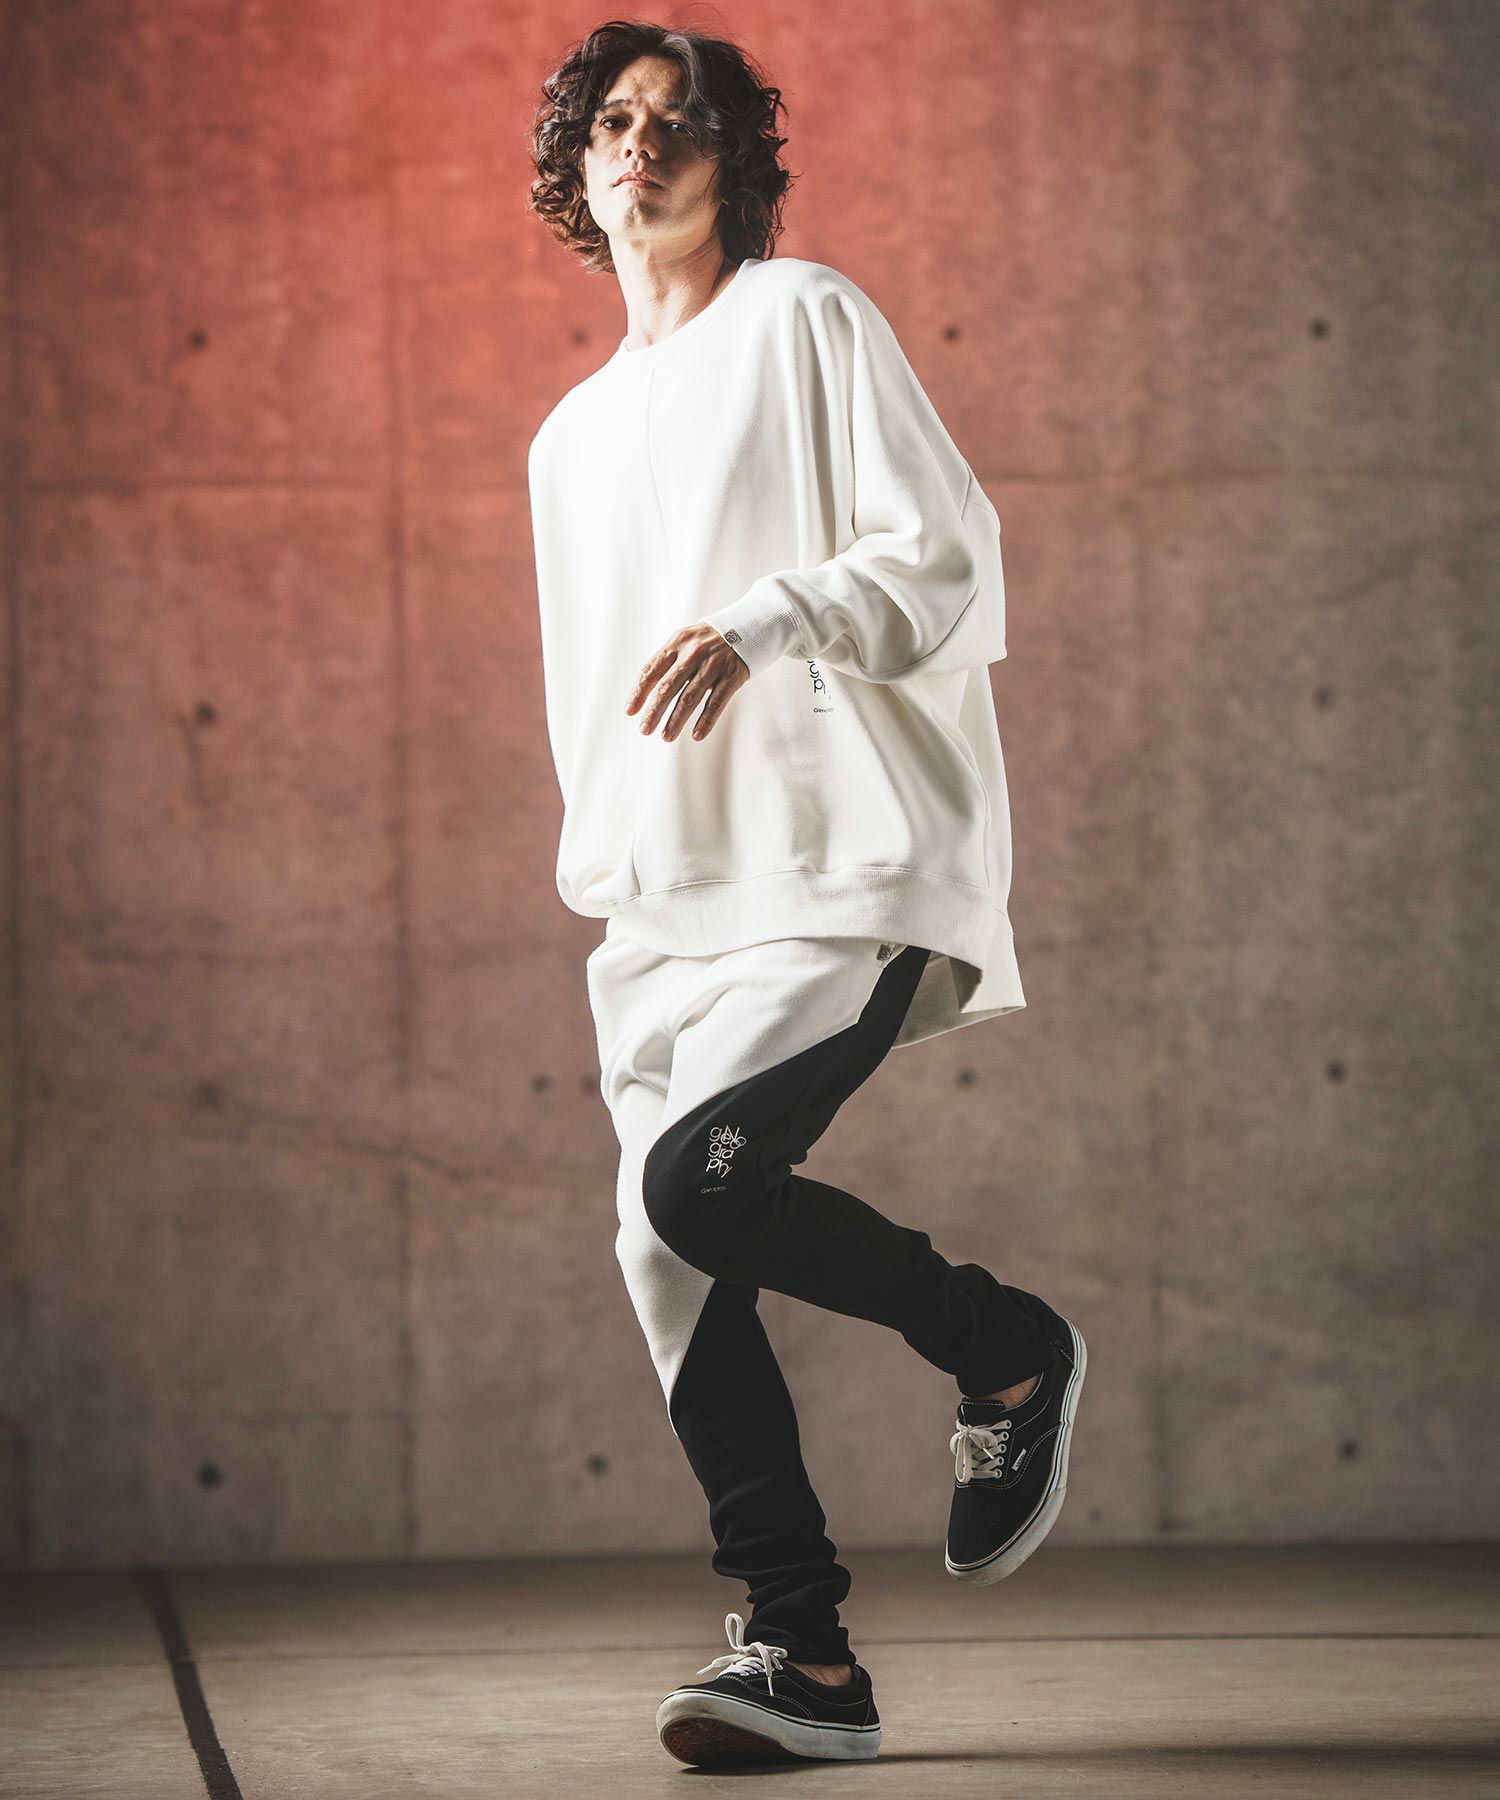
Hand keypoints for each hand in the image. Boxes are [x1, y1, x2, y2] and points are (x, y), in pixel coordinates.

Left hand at [626, 622, 748, 742]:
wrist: (748, 627)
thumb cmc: (709, 640)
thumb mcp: (685, 640)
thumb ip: (667, 661)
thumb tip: (644, 692)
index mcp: (676, 643)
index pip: (651, 670)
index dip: (639, 692)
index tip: (630, 711)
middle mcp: (693, 653)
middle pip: (668, 687)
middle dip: (654, 711)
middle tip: (645, 730)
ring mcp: (713, 665)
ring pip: (690, 697)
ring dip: (676, 720)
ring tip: (666, 736)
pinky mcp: (732, 676)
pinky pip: (716, 702)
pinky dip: (706, 720)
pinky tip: (697, 735)